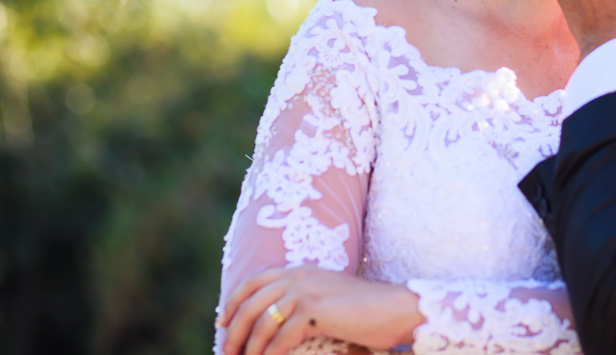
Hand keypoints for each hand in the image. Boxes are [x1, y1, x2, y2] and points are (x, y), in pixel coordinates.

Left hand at [217, 265, 423, 354]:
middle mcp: (299, 275)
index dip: (233, 302)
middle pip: (251, 303)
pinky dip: (270, 354)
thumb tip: (274, 317)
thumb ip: (302, 298)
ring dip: (249, 348)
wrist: (394, 308)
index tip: (221, 323)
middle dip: (233, 332)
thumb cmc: (364, 309)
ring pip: (262, 323)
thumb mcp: (328, 295)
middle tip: (227, 353)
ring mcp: (306, 290)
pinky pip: (280, 337)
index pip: (254, 281)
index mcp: (300, 268)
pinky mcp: (314, 310)